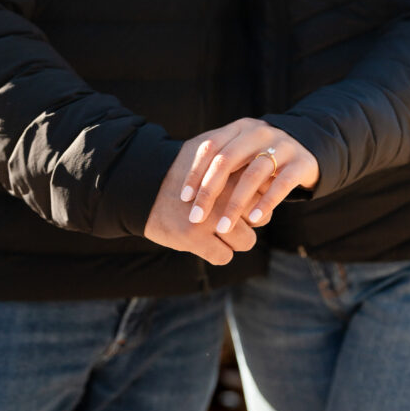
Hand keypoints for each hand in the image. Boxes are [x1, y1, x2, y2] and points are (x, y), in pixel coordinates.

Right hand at [144, 137, 258, 264]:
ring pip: (247, 241)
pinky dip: (217, 253)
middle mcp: (225, 193)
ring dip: (235, 240)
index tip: (247, 200)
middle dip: (249, 221)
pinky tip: (205, 242)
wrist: (142, 186)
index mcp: (231, 170)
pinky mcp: (194, 237)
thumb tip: (267, 169)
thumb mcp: (209, 154)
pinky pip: (224, 256)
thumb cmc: (181, 170)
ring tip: (217, 231)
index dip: (259, 199)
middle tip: (231, 218)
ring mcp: (210, 216)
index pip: (266, 192)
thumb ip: (238, 160)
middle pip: (262, 217)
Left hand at [179, 118, 318, 233]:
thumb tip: (185, 191)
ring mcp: (282, 145)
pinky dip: (266, 202)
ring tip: (222, 227)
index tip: (183, 198)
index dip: (194, 172)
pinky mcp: (301, 163)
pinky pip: (281, 183)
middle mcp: (259, 132)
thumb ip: (219, 161)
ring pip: (253, 174)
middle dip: (208, 191)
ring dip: (235, 204)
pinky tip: (254, 220)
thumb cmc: (262, 157)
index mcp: (240, 128)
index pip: (210, 146)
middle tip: (196, 217)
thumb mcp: (241, 151)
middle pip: (227, 159)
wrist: (308, 148)